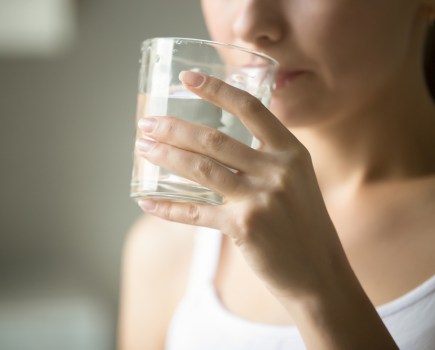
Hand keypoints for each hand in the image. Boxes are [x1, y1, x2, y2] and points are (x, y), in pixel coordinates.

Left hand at [136, 71, 347, 299]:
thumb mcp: (297, 179)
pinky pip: (196, 213)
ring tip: (143, 148)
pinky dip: (168, 207)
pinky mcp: (244, 227)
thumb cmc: (303, 222)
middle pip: (215, 139)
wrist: (319, 271)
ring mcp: (260, 199)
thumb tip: (219, 145)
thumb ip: (266, 158)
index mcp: (291, 151)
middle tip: (147, 123)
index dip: (216, 89)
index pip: (250, 108)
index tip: (187, 78)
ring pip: (202, 168)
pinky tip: (147, 201)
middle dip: (174, 128)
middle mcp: (277, 170)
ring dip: (166, 156)